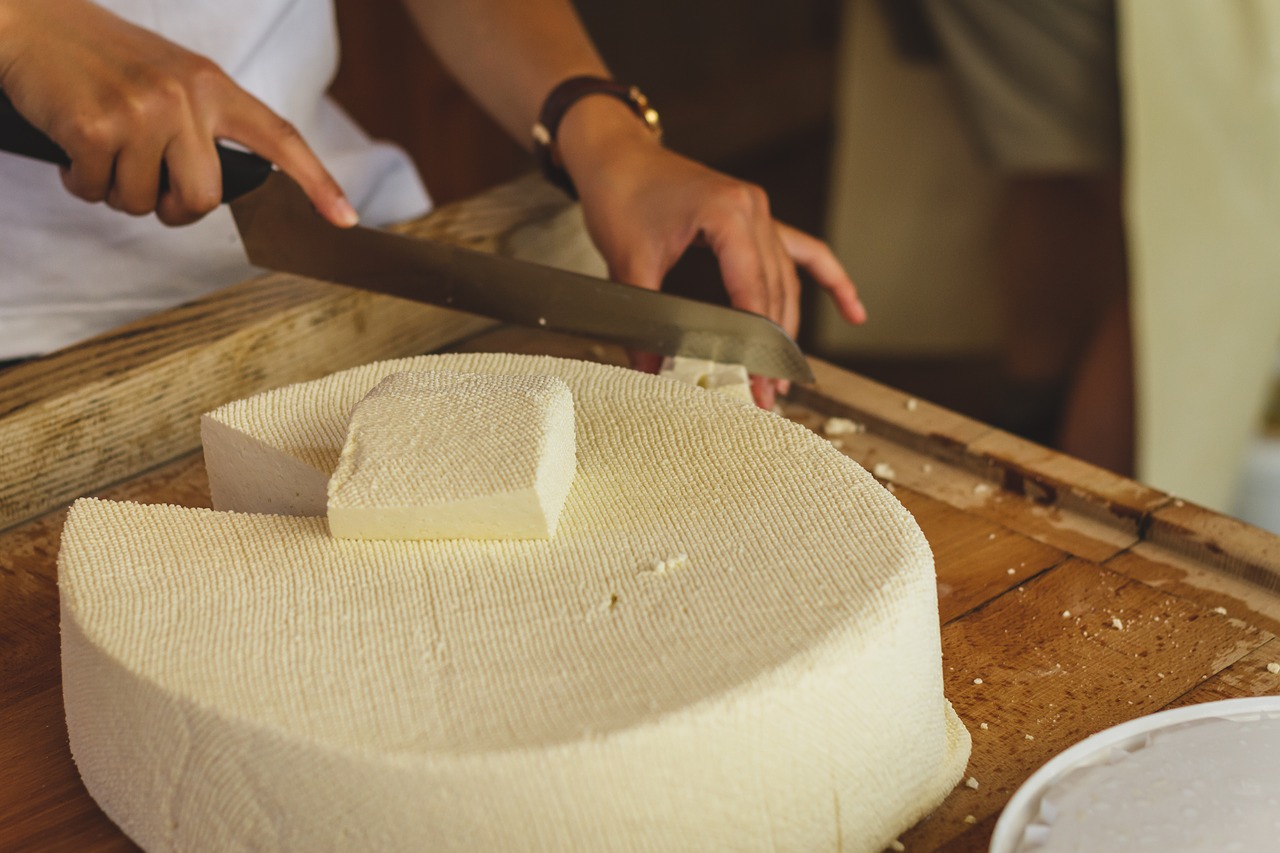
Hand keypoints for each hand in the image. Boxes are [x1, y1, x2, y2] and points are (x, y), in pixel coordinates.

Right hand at [0, 0, 355, 226]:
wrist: (27, 20)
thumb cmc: (100, 58)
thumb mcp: (171, 77)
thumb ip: (204, 124)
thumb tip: (218, 188)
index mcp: (213, 85)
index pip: (280, 138)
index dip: (317, 182)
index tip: (345, 218)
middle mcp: (186, 97)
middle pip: (205, 198)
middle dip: (173, 208)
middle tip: (146, 184)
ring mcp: (142, 112)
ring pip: (145, 202)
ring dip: (118, 191)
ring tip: (103, 149)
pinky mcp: (96, 128)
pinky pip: (97, 192)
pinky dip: (79, 182)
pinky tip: (73, 147)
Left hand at [558, 97, 865, 407]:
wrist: (617, 154)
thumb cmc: (621, 193)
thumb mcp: (627, 260)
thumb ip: (642, 313)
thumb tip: (649, 366)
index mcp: (727, 214)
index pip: (753, 291)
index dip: (756, 343)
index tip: (755, 381)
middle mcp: (753, 209)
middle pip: (775, 291)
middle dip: (774, 348)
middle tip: (769, 394)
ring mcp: (760, 212)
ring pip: (786, 281)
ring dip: (789, 329)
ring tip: (785, 376)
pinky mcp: (756, 218)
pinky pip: (804, 251)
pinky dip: (829, 279)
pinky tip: (853, 309)